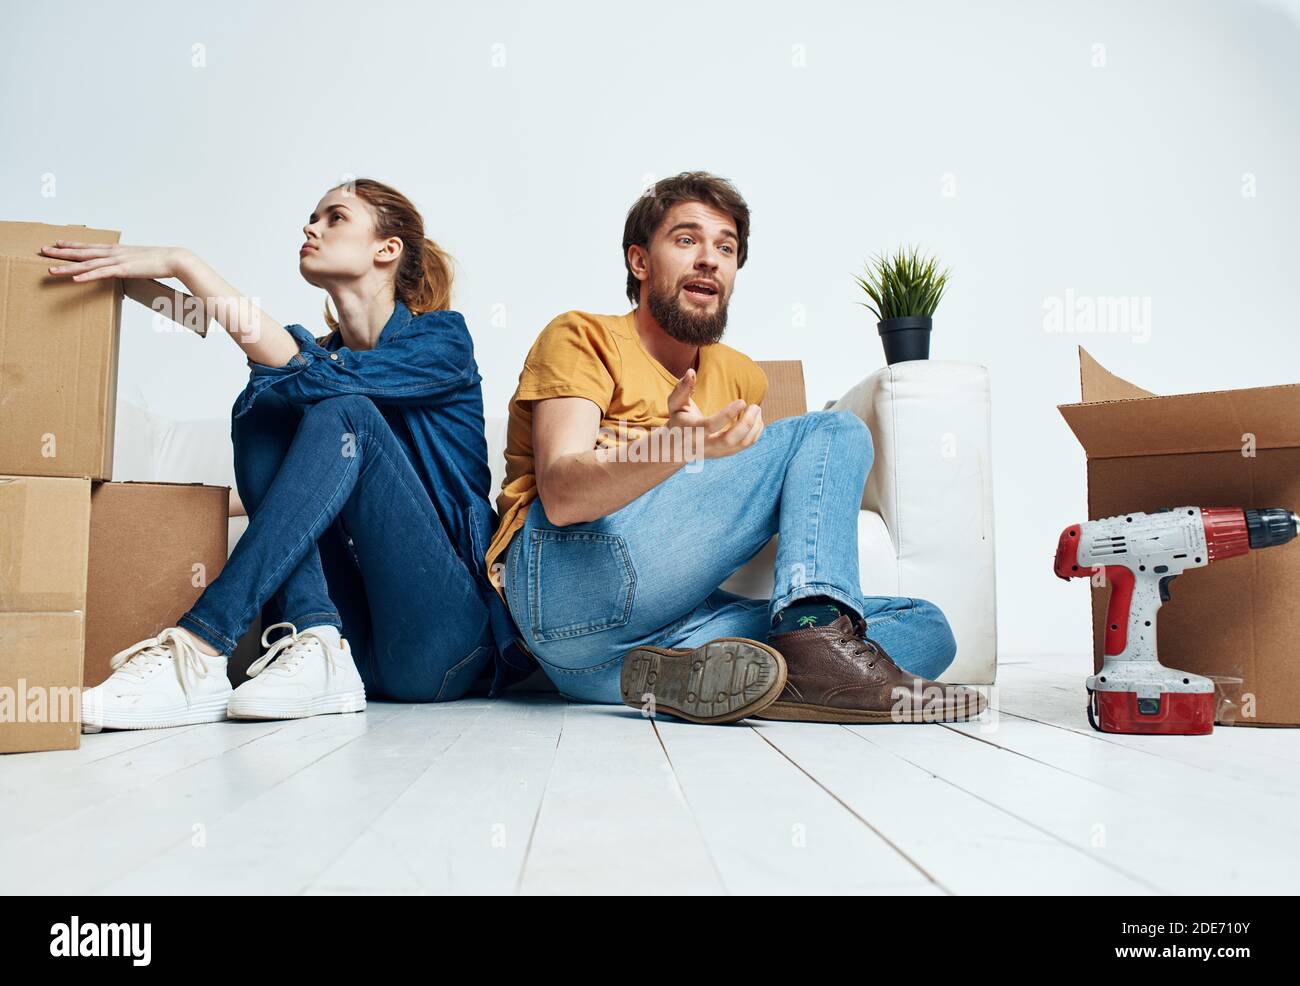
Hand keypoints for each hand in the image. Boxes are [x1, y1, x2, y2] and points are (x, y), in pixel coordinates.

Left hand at [40, 241, 192, 282]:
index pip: (90, 246)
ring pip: (87, 264)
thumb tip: (127, 267)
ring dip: (68, 267)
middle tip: (43, 250)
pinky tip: (74, 279)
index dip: (73, 244)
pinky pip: (101, 274)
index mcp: (117, 249)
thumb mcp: (141, 260)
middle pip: (82, 252)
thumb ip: (130, 263)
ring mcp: (117, 261)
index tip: (58, 242)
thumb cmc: (161, 261)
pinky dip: (87, 276)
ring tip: (51, 269)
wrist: (175, 259)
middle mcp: (113, 252)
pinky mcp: (123, 270)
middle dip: (61, 252)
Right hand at [666, 367, 763, 459]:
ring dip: (754, 428)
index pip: (710, 425)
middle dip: (746, 424)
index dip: (728, 414)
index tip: (742, 401)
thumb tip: (690, 372)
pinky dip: (754, 434)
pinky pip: (744, 446)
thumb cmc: (678, 419)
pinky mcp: (724, 453)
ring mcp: (716, 452)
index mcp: (691, 431)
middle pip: (729, 440)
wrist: (676, 446)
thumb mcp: (675, 403)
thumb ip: (682, 388)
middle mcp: (704, 445)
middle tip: (756, 406)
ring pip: (740, 445)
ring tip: (757, 410)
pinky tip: (757, 420)